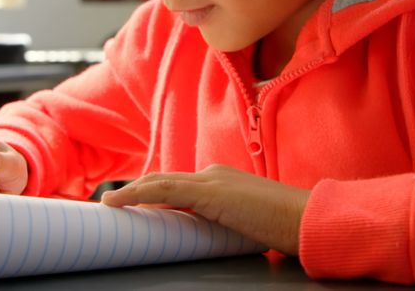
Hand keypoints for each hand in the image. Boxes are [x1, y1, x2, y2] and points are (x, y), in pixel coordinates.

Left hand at [100, 164, 309, 255]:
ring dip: (131, 192)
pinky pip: (164, 190)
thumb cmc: (283, 228)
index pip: (177, 186)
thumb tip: (200, 239)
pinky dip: (137, 194)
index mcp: (222, 181)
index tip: (131, 208)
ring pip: (159, 182)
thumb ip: (222, 225)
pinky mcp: (210, 193)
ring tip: (108, 203)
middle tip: (111, 204)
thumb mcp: (244, 225)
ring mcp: (212, 181)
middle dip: (136, 191)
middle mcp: (214, 174)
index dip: (151, 194)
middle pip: (164, 180)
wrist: (305, 221)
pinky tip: (118, 202)